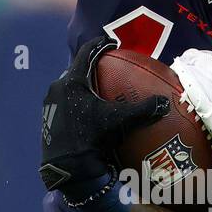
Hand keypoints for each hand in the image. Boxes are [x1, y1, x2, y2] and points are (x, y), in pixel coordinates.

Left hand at [40, 36, 169, 201]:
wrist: (68, 167)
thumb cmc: (93, 139)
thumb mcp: (120, 122)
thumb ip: (143, 110)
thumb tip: (165, 103)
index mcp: (73, 81)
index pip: (87, 52)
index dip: (100, 45)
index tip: (111, 44)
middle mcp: (57, 88)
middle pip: (77, 69)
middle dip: (91, 67)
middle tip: (105, 68)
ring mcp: (50, 104)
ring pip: (68, 86)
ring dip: (82, 86)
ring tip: (96, 90)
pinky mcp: (46, 119)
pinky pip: (63, 102)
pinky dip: (75, 102)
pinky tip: (85, 112)